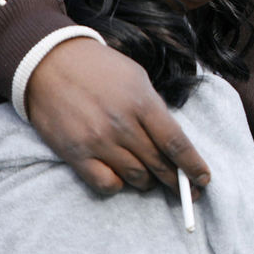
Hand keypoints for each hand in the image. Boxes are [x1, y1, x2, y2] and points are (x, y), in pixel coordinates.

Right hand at [26, 38, 210, 194]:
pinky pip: (106, 184)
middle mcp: (123, 125)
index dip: (192, 165)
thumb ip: (154, 107)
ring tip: (150, 177)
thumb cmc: (98, 67)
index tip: (204, 179)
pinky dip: (118, 185)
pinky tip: (120, 177)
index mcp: (142, 102)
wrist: (49, 62)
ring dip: (148, 182)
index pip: (176, 143)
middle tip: (187, 191)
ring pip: (136, 178)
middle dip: (176, 181)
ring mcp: (98, 141)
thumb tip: (170, 138)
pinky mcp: (76, 154)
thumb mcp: (136, 77)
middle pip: (159, 164)